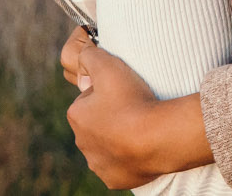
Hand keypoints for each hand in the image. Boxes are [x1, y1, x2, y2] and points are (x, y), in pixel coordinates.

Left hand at [61, 27, 210, 188]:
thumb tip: (82, 52)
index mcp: (77, 115)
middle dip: (112, 116)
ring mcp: (98, 163)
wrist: (155, 139)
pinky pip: (120, 166)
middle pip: (97, 123)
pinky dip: (129, 158)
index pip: (88, 99)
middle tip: (135, 107)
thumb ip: (91, 55)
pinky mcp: (114, 178)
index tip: (125, 90)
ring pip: (107, 146)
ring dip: (119, 137)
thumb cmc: (132, 101)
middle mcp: (82, 142)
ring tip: (142, 127)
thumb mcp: (109, 66)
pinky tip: (142, 147)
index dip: (107, 92)